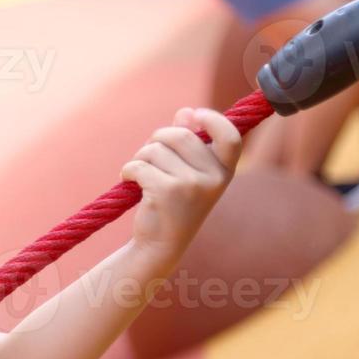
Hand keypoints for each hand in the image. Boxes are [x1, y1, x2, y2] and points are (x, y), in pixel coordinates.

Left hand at [120, 107, 240, 258]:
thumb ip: (188, 142)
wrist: (160, 245)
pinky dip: (128, 170)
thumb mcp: (187, 173)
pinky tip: (129, 182)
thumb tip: (184, 113)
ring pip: (154, 149)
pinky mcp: (167, 192)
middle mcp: (213, 178)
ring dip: (140, 157)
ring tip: (141, 175)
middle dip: (156, 139)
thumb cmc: (173, 205)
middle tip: (148, 156)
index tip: (192, 115)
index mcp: (224, 172)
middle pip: (179, 135)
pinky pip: (139, 164)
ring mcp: (192, 185)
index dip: (213, 119)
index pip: (230, 136)